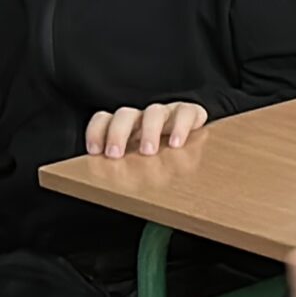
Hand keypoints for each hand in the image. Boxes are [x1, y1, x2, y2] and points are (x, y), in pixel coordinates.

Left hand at [87, 102, 209, 157]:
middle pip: (125, 115)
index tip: (95, 152)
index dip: (96, 132)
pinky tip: (176, 144)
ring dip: (149, 132)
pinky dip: (181, 127)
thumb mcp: (137, 163)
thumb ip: (123, 167)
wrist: (200, 144)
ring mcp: (167, 114)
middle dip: (117, 134)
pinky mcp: (190, 113)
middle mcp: (143, 118)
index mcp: (126, 128)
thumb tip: (107, 184)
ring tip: (148, 152)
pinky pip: (186, 112)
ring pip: (154, 112)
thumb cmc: (163, 159)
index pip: (104, 119)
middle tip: (115, 154)